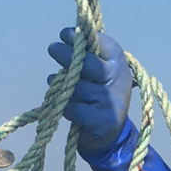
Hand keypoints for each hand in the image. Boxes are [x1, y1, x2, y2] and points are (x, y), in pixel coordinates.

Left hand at [48, 27, 132, 151]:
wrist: (112, 136)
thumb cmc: (100, 97)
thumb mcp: (103, 74)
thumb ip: (91, 58)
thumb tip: (67, 38)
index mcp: (119, 64)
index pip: (101, 44)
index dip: (81, 37)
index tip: (64, 34)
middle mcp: (118, 79)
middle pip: (86, 63)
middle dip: (65, 54)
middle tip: (52, 48)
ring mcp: (111, 101)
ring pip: (76, 87)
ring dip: (60, 85)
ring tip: (56, 85)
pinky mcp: (102, 121)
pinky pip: (73, 108)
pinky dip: (64, 107)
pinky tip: (65, 107)